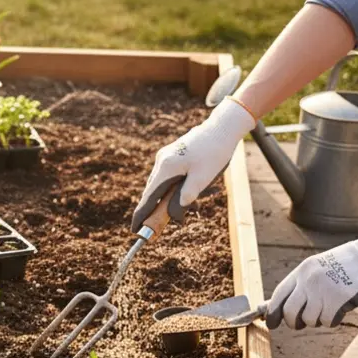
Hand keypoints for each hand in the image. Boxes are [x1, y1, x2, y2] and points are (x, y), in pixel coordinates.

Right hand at [132, 98, 255, 227]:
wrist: (222, 128)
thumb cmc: (215, 152)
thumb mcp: (203, 178)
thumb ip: (186, 195)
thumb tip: (175, 213)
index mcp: (166, 168)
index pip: (148, 197)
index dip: (141, 215)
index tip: (135, 230)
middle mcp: (162, 161)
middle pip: (152, 192)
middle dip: (154, 210)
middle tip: (157, 227)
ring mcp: (166, 157)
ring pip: (160, 184)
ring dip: (165, 199)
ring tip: (181, 210)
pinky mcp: (173, 155)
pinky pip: (167, 176)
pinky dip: (171, 188)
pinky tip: (185, 193)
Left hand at [267, 217, 357, 328]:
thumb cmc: (347, 265)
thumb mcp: (319, 268)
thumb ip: (302, 284)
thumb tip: (284, 306)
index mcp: (302, 271)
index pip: (278, 295)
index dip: (272, 312)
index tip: (270, 323)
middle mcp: (309, 280)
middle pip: (289, 312)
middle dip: (293, 323)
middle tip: (300, 324)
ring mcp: (323, 290)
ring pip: (309, 320)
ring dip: (317, 321)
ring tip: (327, 310)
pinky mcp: (338, 300)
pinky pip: (327, 321)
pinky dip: (332, 320)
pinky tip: (340, 311)